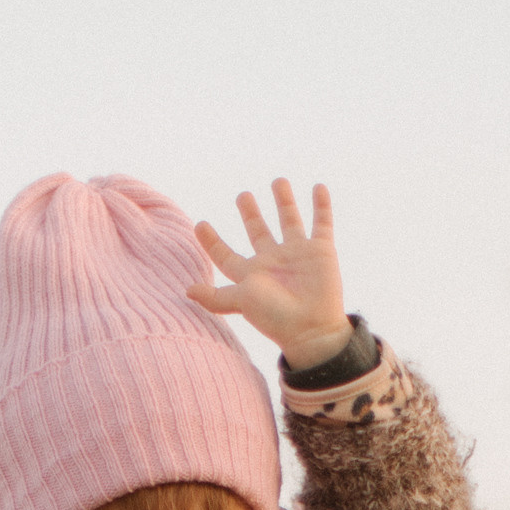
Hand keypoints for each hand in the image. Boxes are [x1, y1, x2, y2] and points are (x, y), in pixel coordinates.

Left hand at [189, 181, 349, 369]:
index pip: (225, 254)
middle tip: (243, 196)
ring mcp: (297, 254)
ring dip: (284, 201)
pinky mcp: (321, 251)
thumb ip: (215, 297)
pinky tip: (318, 187)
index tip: (199, 224)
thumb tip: (187, 292)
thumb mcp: (241, 302)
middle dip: (250, 213)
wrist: (312, 328)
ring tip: (278, 181)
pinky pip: (322, 222)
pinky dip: (321, 205)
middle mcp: (272, 261)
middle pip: (257, 231)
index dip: (212, 241)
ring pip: (289, 220)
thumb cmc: (274, 317)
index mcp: (250, 273)